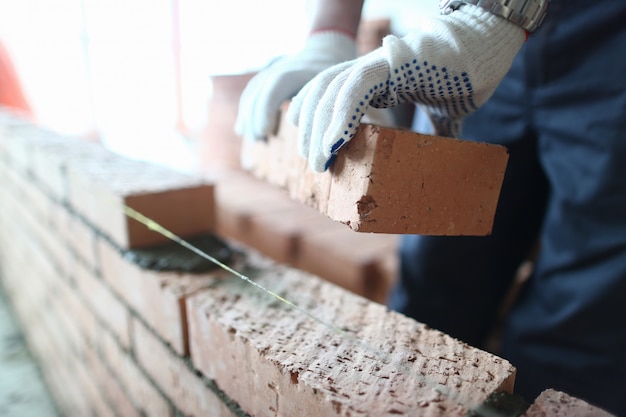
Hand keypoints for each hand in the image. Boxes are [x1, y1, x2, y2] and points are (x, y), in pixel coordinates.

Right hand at [234, 31, 356, 144]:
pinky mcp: (267, 73)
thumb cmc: (337, 77)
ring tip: (253, 139)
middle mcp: (283, 64)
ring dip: (249, 116)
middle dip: (256, 118)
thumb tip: (315, 136)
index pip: (277, 84)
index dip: (267, 109)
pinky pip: (252, 91)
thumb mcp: (337, 89)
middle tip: (259, 140)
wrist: (328, 50)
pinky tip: (243, 129)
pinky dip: (247, 110)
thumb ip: (324, 107)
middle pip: (261, 89)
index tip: (265, 132)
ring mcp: (273, 67)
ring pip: (254, 90)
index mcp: (302, 68)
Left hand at [287, 5, 525, 171]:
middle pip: (323, 92)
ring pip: (331, 91)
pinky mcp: (391, 64)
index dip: (315, 114)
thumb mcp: (442, 110)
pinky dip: (340, 117)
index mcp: (377, 76)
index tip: (313, 145)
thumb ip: (436, 128)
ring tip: (319, 162)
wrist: (488, 50)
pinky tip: (333, 144)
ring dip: (321, 129)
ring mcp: (378, 62)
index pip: (331, 90)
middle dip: (311, 129)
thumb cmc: (467, 76)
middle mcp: (370, 65)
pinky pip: (355, 89)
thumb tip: (448, 149)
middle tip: (314, 163)